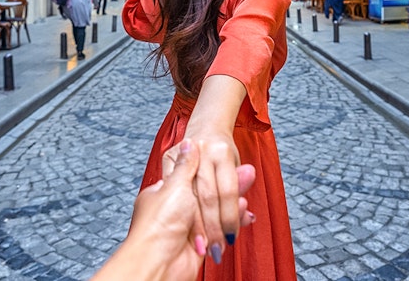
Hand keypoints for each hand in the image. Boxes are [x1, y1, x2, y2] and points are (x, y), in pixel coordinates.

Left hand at [91, 140, 255, 280]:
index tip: (227, 164)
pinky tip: (245, 213)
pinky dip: (234, 220)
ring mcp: (187, 225)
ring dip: (233, 204)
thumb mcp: (173, 187)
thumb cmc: (159, 224)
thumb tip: (189, 144)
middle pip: (208, 194)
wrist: (159, 263)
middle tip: (249, 174)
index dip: (210, 172)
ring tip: (248, 196)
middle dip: (228, 189)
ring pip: (216, 209)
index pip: (193, 178)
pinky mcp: (201, 243)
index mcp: (162, 191)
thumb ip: (186, 166)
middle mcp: (173, 208)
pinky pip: (221, 228)